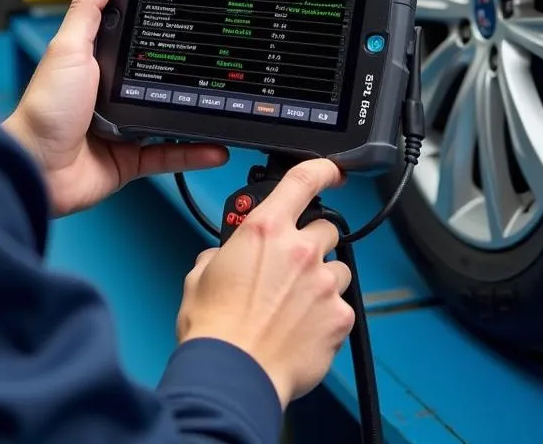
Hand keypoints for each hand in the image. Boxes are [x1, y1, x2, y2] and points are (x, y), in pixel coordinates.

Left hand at [3, 0, 228, 216]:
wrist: (37, 168)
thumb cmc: (44, 109)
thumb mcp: (69, 50)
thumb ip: (88, 11)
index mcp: (98, 64)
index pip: (134, 39)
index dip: (157, 27)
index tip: (189, 15)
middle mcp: (112, 94)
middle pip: (158, 78)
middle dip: (186, 73)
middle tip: (217, 60)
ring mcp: (124, 126)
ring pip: (169, 116)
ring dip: (195, 113)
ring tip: (223, 102)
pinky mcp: (131, 158)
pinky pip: (169, 155)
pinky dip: (193, 153)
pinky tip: (215, 147)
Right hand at [174, 159, 353, 406]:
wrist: (233, 374)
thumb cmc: (214, 328)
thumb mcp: (202, 274)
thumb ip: (222, 253)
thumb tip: (225, 257)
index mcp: (265, 230)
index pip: (302, 180)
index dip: (322, 169)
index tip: (331, 171)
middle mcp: (299, 250)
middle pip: (326, 228)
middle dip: (311, 243)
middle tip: (291, 267)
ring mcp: (323, 283)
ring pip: (337, 268)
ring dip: (322, 280)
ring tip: (296, 304)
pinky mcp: (339, 317)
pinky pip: (341, 306)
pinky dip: (327, 315)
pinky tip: (303, 329)